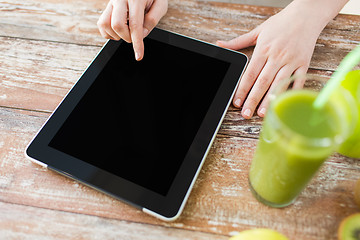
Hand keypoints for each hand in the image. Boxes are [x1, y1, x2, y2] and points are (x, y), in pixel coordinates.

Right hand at [97, 0, 167, 60]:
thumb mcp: (160, 5)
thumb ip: (152, 20)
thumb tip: (142, 34)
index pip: (135, 25)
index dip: (137, 43)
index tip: (138, 55)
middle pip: (117, 25)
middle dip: (127, 37)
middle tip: (135, 36)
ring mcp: (112, 2)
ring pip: (105, 24)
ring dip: (117, 35)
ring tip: (127, 32)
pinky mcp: (107, 6)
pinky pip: (102, 23)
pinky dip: (109, 32)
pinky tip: (120, 30)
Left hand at [217, 1, 326, 118]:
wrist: (307, 15)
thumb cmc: (281, 23)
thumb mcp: (257, 31)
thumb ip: (238, 42)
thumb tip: (219, 44)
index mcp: (264, 49)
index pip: (250, 74)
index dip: (242, 89)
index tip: (236, 102)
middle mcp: (277, 56)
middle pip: (262, 82)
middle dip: (253, 99)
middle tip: (246, 113)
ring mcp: (291, 61)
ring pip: (279, 84)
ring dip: (270, 100)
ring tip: (263, 114)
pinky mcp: (304, 64)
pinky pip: (297, 81)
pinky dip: (290, 93)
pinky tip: (283, 104)